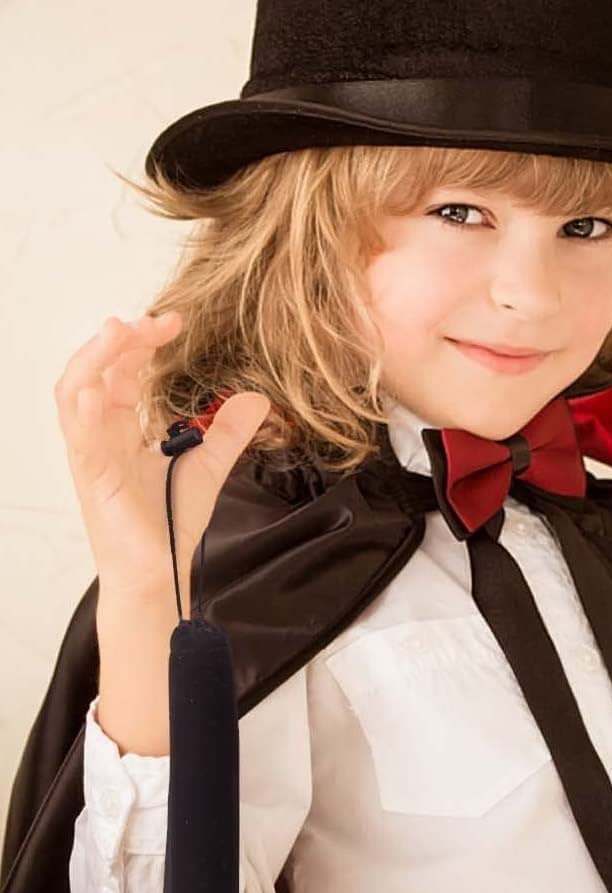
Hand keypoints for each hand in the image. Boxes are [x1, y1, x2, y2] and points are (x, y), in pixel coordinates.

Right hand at [54, 310, 272, 601]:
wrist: (158, 572)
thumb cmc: (168, 522)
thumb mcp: (207, 466)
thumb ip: (227, 432)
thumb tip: (256, 398)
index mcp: (119, 428)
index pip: (121, 371)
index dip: (142, 342)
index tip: (174, 322)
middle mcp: (98, 435)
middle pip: (94, 372)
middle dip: (119, 340)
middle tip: (153, 320)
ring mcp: (91, 456)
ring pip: (72, 394)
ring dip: (92, 360)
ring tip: (116, 332)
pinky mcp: (93, 480)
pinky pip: (79, 440)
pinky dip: (82, 413)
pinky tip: (94, 392)